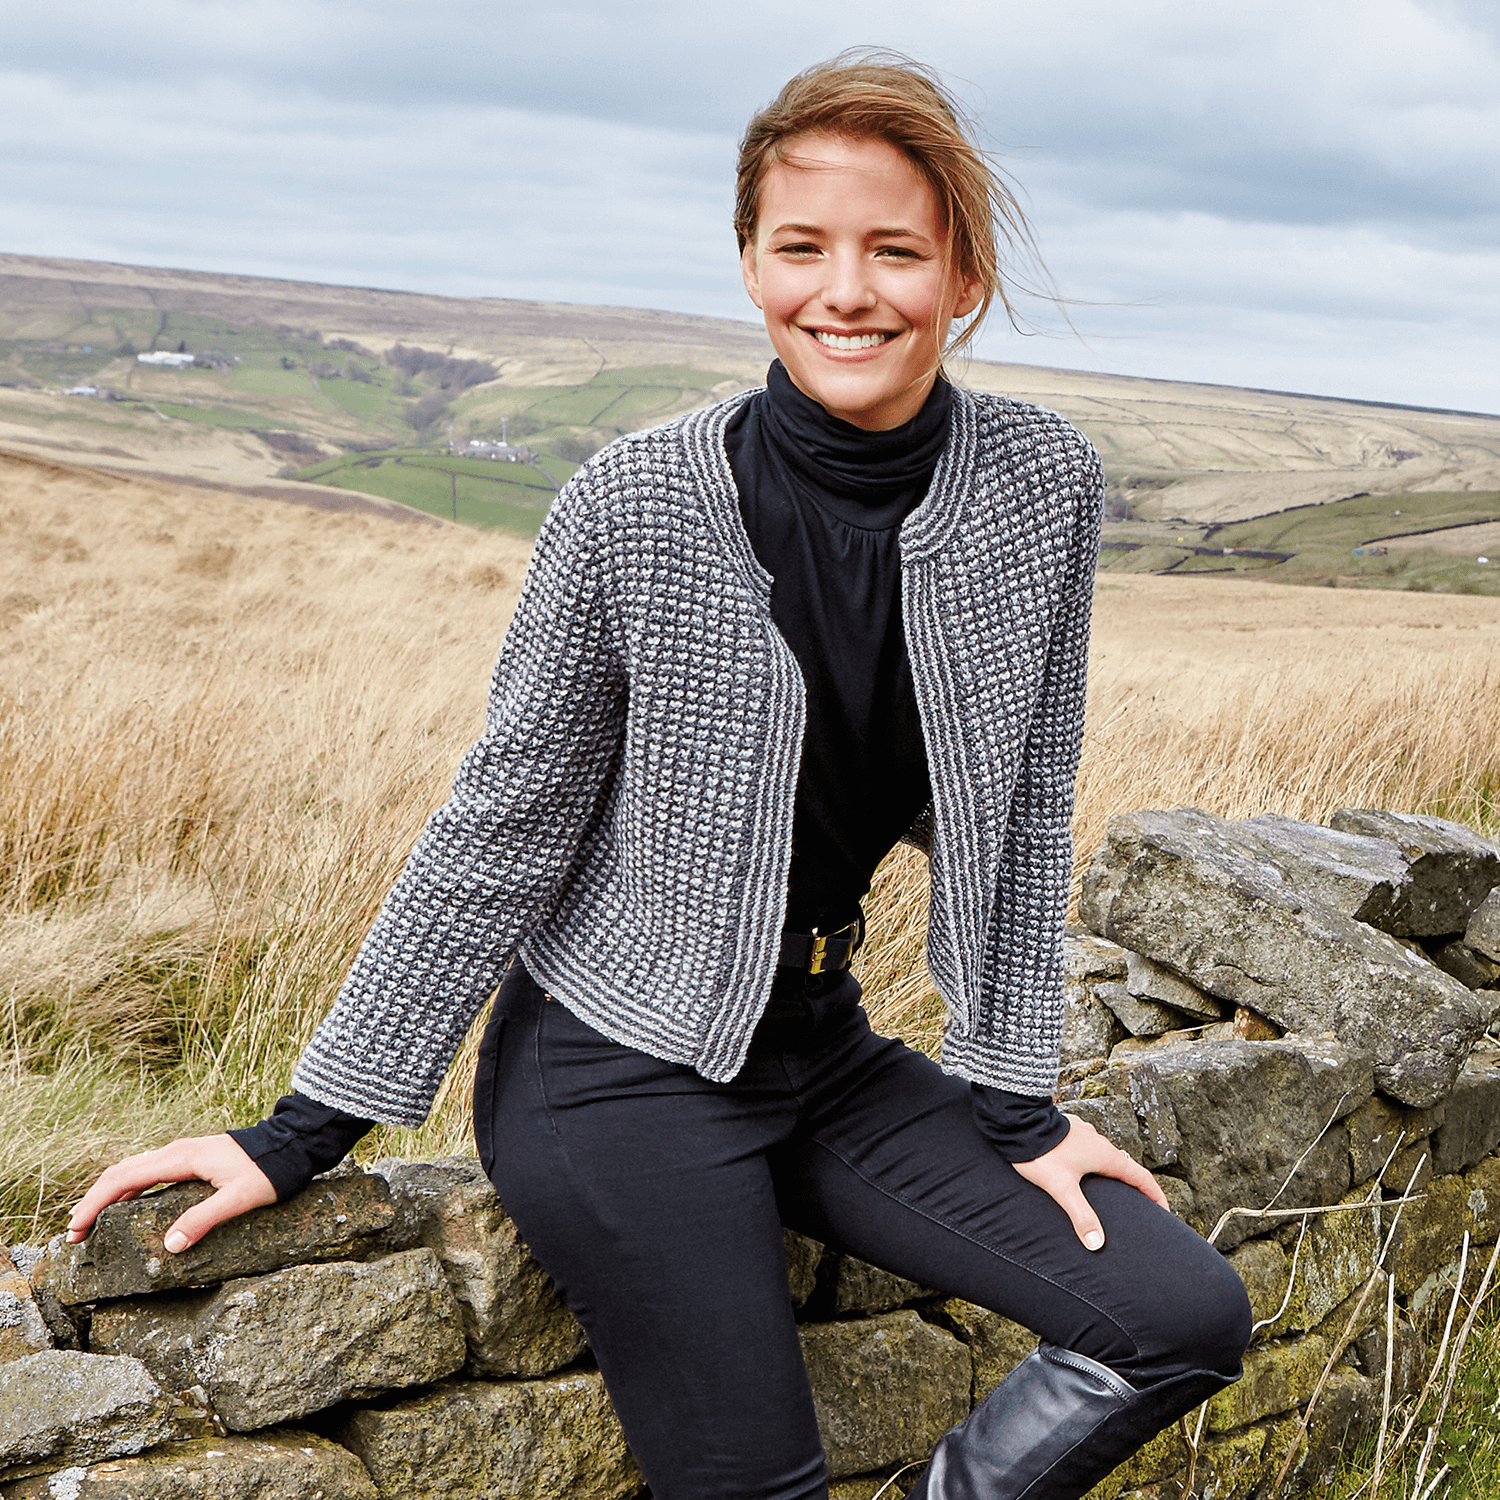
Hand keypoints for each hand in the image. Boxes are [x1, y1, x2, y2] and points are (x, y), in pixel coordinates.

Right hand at [66, 1135, 276, 1252]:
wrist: (292, 1143)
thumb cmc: (269, 1171)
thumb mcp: (239, 1199)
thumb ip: (204, 1220)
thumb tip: (169, 1247)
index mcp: (181, 1159)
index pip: (123, 1179)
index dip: (94, 1204)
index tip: (75, 1230)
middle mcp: (176, 1151)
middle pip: (121, 1173)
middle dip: (93, 1202)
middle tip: (74, 1235)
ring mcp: (183, 1153)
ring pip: (133, 1171)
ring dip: (108, 1195)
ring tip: (90, 1223)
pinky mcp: (191, 1159)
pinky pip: (149, 1172)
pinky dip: (128, 1190)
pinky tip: (124, 1207)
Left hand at [1011, 1114, 1168, 1251]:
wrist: (1017, 1120)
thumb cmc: (1041, 1152)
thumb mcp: (1062, 1187)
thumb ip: (1080, 1214)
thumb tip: (1097, 1244)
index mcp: (1106, 1155)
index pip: (1141, 1177)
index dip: (1156, 1195)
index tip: (1166, 1211)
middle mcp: (1099, 1142)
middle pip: (1126, 1167)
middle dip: (1135, 1187)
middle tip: (1140, 1206)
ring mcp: (1084, 1135)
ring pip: (1106, 1157)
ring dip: (1113, 1174)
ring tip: (1110, 1192)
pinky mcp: (1070, 1132)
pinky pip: (1089, 1150)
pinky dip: (1094, 1164)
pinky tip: (1081, 1172)